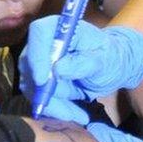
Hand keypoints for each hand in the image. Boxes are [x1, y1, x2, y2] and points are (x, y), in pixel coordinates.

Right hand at [20, 17, 142, 121]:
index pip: (39, 33)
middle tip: (69, 111)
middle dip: (46, 92)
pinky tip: (76, 114)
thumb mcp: (104, 59)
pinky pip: (40, 98)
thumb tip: (58, 69)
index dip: (36, 55)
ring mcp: (39, 62)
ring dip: (54, 105)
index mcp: (61, 27)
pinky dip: (57, 109)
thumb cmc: (109, 55)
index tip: (42, 81)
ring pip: (33, 86)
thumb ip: (84, 63)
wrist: (112, 66)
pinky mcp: (40, 80)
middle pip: (30, 64)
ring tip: (79, 114)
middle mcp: (45, 42)